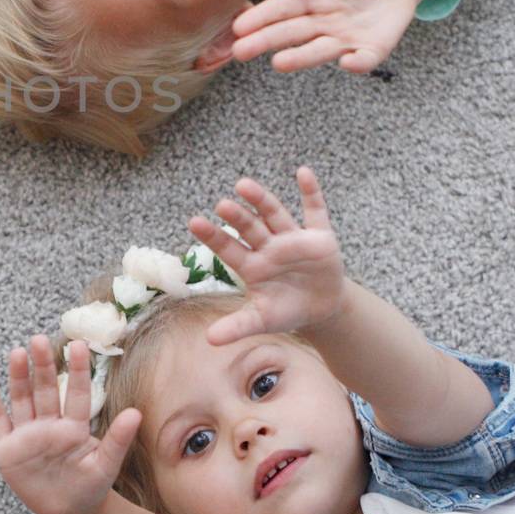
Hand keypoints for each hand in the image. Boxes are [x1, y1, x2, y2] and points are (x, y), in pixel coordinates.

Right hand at [0, 336, 140, 513]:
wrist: (69, 512)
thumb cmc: (90, 486)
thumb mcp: (106, 465)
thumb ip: (117, 440)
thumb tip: (137, 413)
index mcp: (74, 425)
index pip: (76, 393)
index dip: (78, 370)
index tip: (80, 345)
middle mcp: (49, 424)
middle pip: (44, 390)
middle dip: (42, 366)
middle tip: (40, 340)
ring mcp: (26, 434)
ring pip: (21, 399)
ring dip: (18, 377)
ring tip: (18, 353)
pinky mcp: (6, 448)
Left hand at [188, 168, 346, 344]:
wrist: (320, 309)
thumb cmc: (285, 310)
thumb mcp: (262, 320)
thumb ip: (237, 326)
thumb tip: (209, 340)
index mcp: (251, 265)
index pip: (228, 247)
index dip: (212, 236)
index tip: (194, 222)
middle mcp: (268, 247)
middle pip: (249, 227)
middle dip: (237, 217)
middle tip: (221, 204)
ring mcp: (292, 238)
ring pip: (275, 214)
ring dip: (262, 200)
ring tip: (244, 185)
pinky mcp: (318, 236)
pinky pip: (315, 210)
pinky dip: (311, 192)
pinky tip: (303, 173)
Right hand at [230, 0, 418, 72]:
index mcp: (310, 0)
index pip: (281, 10)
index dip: (261, 18)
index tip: (239, 26)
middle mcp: (322, 23)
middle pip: (292, 33)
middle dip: (266, 41)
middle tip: (241, 51)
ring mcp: (345, 37)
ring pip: (319, 50)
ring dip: (300, 58)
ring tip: (279, 63)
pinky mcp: (370, 48)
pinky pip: (364, 59)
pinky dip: (357, 63)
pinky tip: (347, 63)